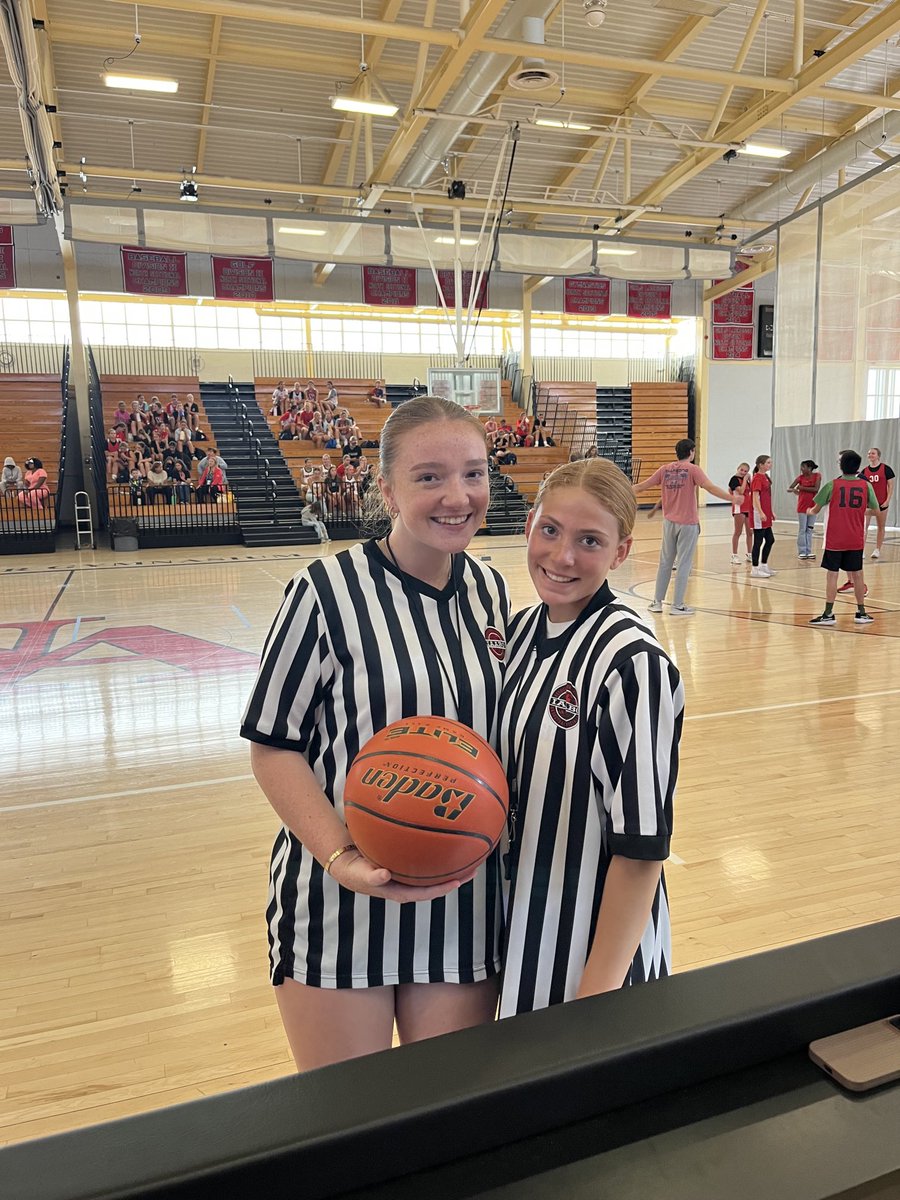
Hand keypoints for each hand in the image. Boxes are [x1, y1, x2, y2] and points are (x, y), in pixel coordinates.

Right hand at [330, 848, 469, 902]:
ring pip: (434, 872)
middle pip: (436, 884)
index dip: (442, 888)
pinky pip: (424, 861)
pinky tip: (445, 841)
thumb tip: (385, 874)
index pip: (426, 893)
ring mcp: (408, 875)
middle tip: (474, 869)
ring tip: (468, 856)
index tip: (458, 881)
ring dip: (451, 866)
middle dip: (456, 878)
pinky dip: (436, 854)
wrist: (348, 865)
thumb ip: (373, 876)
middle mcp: (408, 885)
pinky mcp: (406, 865)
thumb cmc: (356, 872)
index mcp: (401, 891)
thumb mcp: (362, 875)